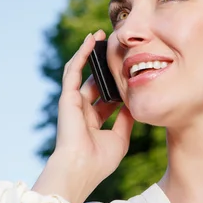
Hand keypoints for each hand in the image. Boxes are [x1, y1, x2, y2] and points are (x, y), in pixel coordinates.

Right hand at [32, 30, 134, 202]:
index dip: (116, 83)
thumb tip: (134, 103)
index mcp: (93, 121)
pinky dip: (82, 54)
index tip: (129, 69)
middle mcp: (82, 110)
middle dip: (104, 64)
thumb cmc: (99, 160)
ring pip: (81, 71)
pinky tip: (91, 40)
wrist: (80, 168)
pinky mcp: (67, 96)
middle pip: (95, 81)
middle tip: (115, 45)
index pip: (106, 97)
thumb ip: (126, 119)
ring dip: (90, 52)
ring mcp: (73, 102)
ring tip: (100, 34)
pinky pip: (74, 70)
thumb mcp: (120, 138)